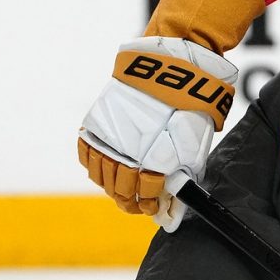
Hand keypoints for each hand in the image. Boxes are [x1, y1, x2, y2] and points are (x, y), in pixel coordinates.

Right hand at [77, 36, 238, 229]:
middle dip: (128, 201)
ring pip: (101, 175)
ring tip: (118, 188)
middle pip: (120, 189)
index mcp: (156, 162)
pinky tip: (102, 168)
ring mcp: (110, 138)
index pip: (144, 195)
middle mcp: (129, 153)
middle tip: (133, 203)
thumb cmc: (187, 110)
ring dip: (109, 186)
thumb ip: (181, 177)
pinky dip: (92, 164)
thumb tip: (173, 200)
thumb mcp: (193, 149)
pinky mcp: (96, 123)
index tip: (149, 208)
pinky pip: (86, 152)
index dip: (146, 206)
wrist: (169, 71)